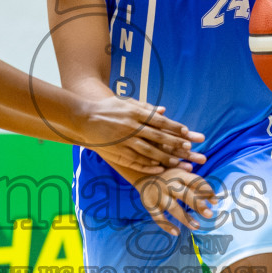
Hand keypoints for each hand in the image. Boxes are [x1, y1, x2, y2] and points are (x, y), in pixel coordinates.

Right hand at [75, 99, 205, 174]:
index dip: (174, 127)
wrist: (83, 117)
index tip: (187, 132)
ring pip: (148, 151)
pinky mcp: (116, 152)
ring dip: (164, 157)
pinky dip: (147, 165)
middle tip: (188, 149)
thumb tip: (164, 111)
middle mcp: (131, 127)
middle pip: (157, 137)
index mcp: (135, 113)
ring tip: (176, 162)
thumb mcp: (126, 103)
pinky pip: (135, 161)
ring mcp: (124, 141)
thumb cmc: (107, 109)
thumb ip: (145, 108)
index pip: (160, 121)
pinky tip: (158, 169)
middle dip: (174, 143)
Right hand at [106, 162, 219, 235]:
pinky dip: (166, 226)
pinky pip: (158, 217)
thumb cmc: (169, 175)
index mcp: (179, 174)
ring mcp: (159, 195)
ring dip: (185, 218)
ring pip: (173, 208)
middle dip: (198, 204)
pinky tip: (176, 233)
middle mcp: (169, 184)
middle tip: (209, 214)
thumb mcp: (181, 173)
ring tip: (197, 226)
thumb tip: (215, 199)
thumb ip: (197, 184)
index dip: (206, 191)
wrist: (141, 173)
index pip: (195, 182)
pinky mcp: (150, 205)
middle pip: (185, 194)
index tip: (215, 201)